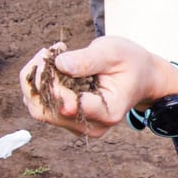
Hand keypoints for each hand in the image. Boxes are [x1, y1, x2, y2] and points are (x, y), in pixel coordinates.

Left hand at [20, 36, 174, 136]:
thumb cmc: (130, 62)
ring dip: (35, 81)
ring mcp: (79, 126)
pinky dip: (39, 86)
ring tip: (50, 56)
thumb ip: (88, 60)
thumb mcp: (114, 52)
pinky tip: (51, 67)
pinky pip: (41, 107)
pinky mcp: (69, 121)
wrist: (142, 77)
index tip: (51, 54)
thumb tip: (60, 64)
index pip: (68, 105)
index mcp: (108, 112)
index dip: (52, 83)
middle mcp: (92, 125)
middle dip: (38, 78)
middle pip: (46, 110)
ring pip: (38, 109)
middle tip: (49, 51)